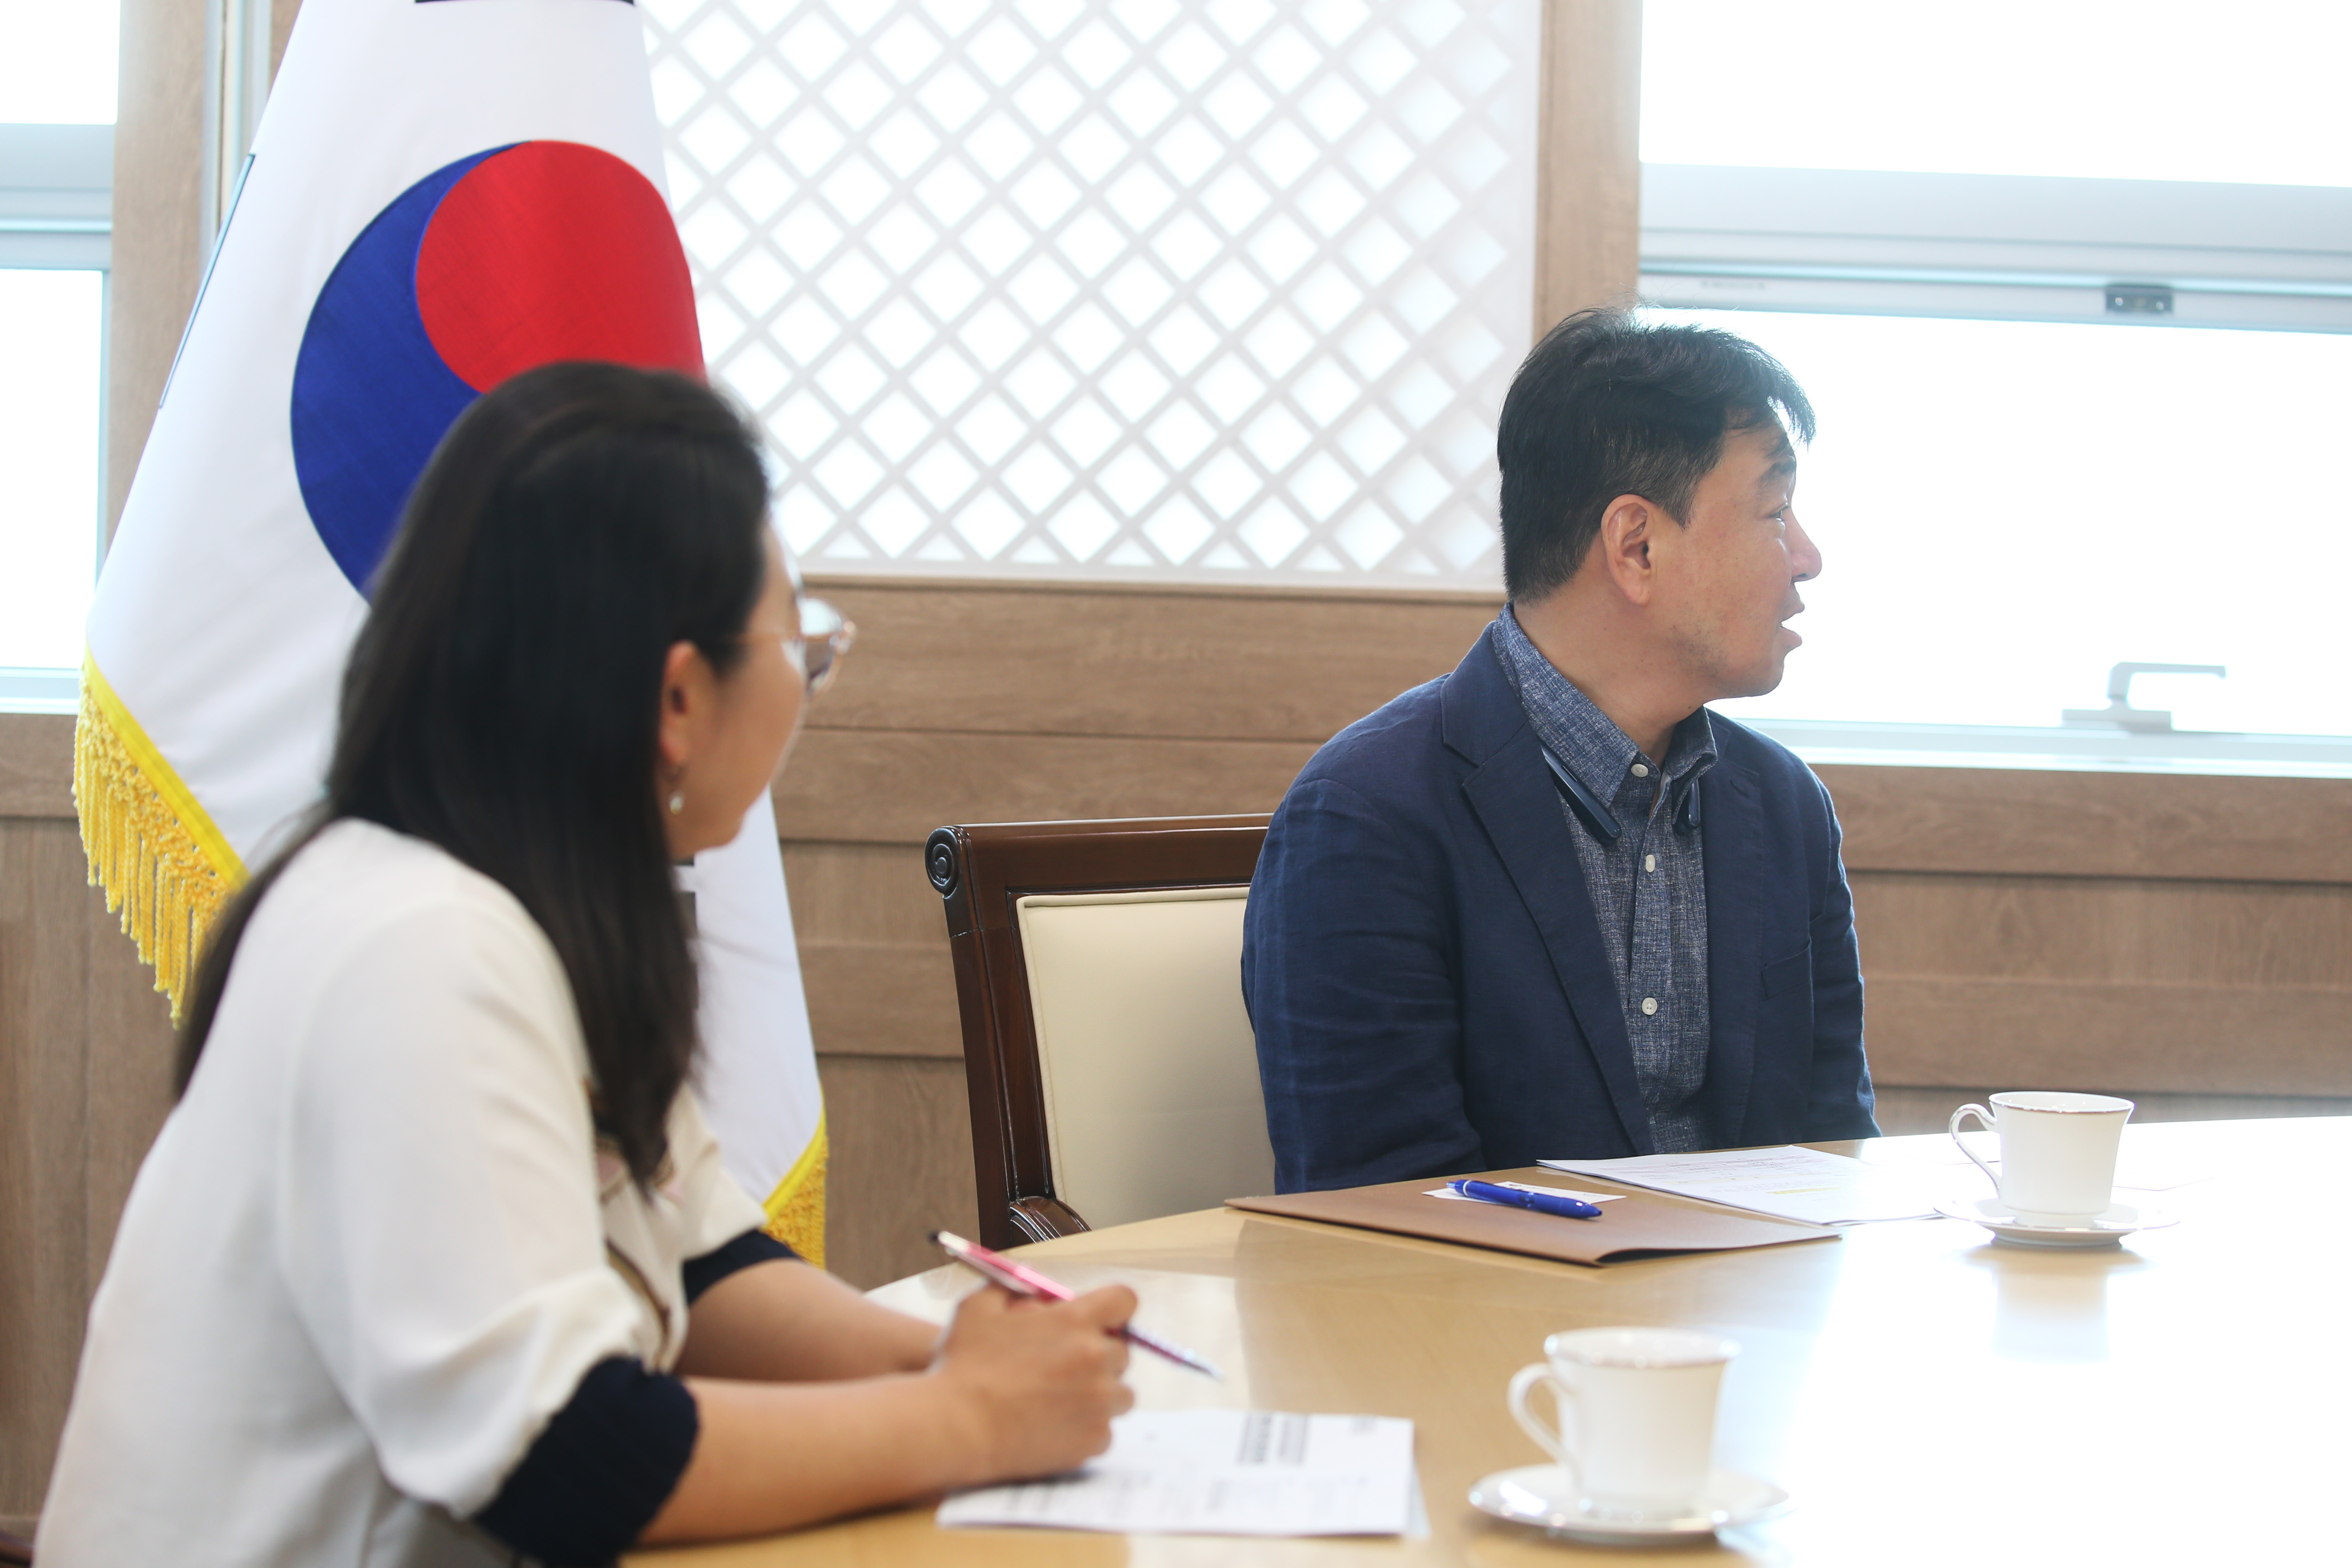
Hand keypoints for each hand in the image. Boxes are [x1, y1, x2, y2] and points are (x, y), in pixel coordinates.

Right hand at [931, 1284, 1137, 1483]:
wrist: (953, 1428)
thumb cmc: (962, 1365)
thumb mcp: (978, 1307)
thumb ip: (1013, 1287)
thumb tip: (1037, 1289)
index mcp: (1074, 1321)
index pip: (1124, 1301)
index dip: (1113, 1310)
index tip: (1099, 1322)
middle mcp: (1095, 1359)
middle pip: (1122, 1352)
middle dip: (1100, 1357)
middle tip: (1066, 1368)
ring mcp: (1098, 1403)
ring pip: (1119, 1394)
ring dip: (1098, 1394)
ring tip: (1059, 1400)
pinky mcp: (1093, 1440)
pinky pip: (1105, 1431)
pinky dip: (1085, 1429)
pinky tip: (1053, 1426)